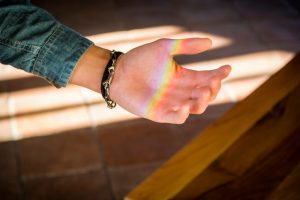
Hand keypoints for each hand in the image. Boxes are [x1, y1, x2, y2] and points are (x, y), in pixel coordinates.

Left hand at [110, 38, 230, 123]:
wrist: (117, 72)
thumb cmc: (139, 59)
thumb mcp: (164, 47)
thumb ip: (186, 45)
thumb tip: (211, 42)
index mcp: (183, 76)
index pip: (206, 78)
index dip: (218, 74)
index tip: (227, 67)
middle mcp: (180, 91)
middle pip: (204, 94)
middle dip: (212, 89)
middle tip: (212, 81)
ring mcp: (171, 103)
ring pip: (195, 107)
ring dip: (202, 102)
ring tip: (204, 91)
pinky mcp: (159, 113)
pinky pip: (176, 117)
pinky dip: (183, 114)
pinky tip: (186, 105)